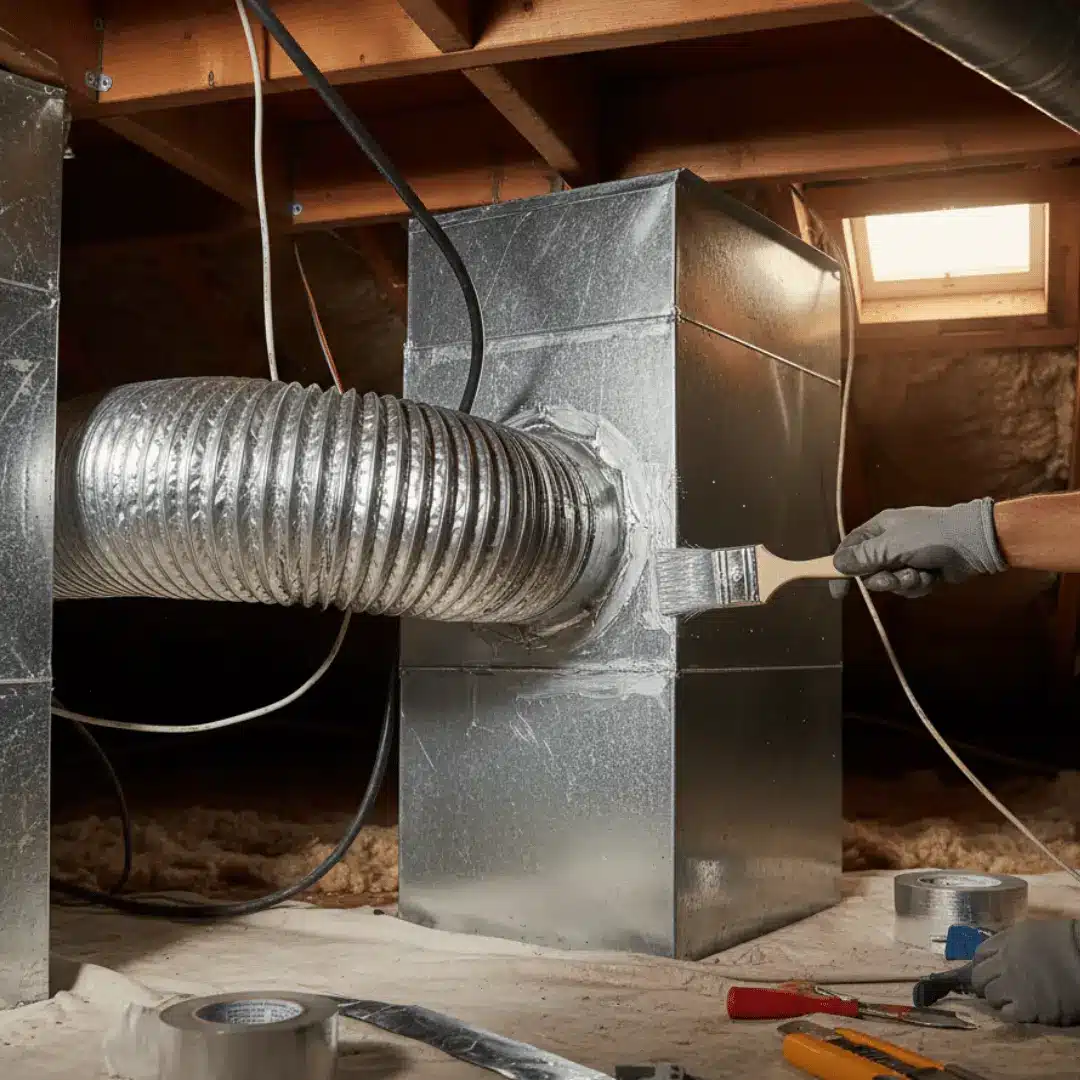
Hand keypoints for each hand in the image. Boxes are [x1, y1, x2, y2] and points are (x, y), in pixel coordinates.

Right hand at [832, 498, 1005, 597]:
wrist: (974, 542)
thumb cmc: (929, 536)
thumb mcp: (891, 545)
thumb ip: (862, 556)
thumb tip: (837, 564)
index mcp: (878, 529)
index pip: (849, 550)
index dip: (841, 570)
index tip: (839, 592)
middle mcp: (890, 543)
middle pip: (869, 571)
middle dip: (882, 579)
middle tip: (892, 579)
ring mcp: (908, 558)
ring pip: (890, 582)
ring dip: (904, 582)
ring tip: (920, 574)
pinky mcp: (923, 571)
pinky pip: (909, 586)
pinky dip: (919, 584)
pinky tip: (932, 577)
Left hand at [972, 919, 1079, 1024]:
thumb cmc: (1063, 942)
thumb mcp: (1029, 932)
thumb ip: (1009, 942)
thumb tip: (996, 952)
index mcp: (1006, 941)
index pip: (979, 954)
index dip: (982, 964)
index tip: (988, 971)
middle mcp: (1004, 962)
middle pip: (979, 976)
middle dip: (984, 983)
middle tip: (996, 988)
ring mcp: (1014, 985)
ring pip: (990, 996)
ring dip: (997, 999)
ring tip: (1010, 1000)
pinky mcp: (1029, 1007)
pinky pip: (1006, 1014)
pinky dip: (1010, 1013)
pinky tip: (1021, 1010)